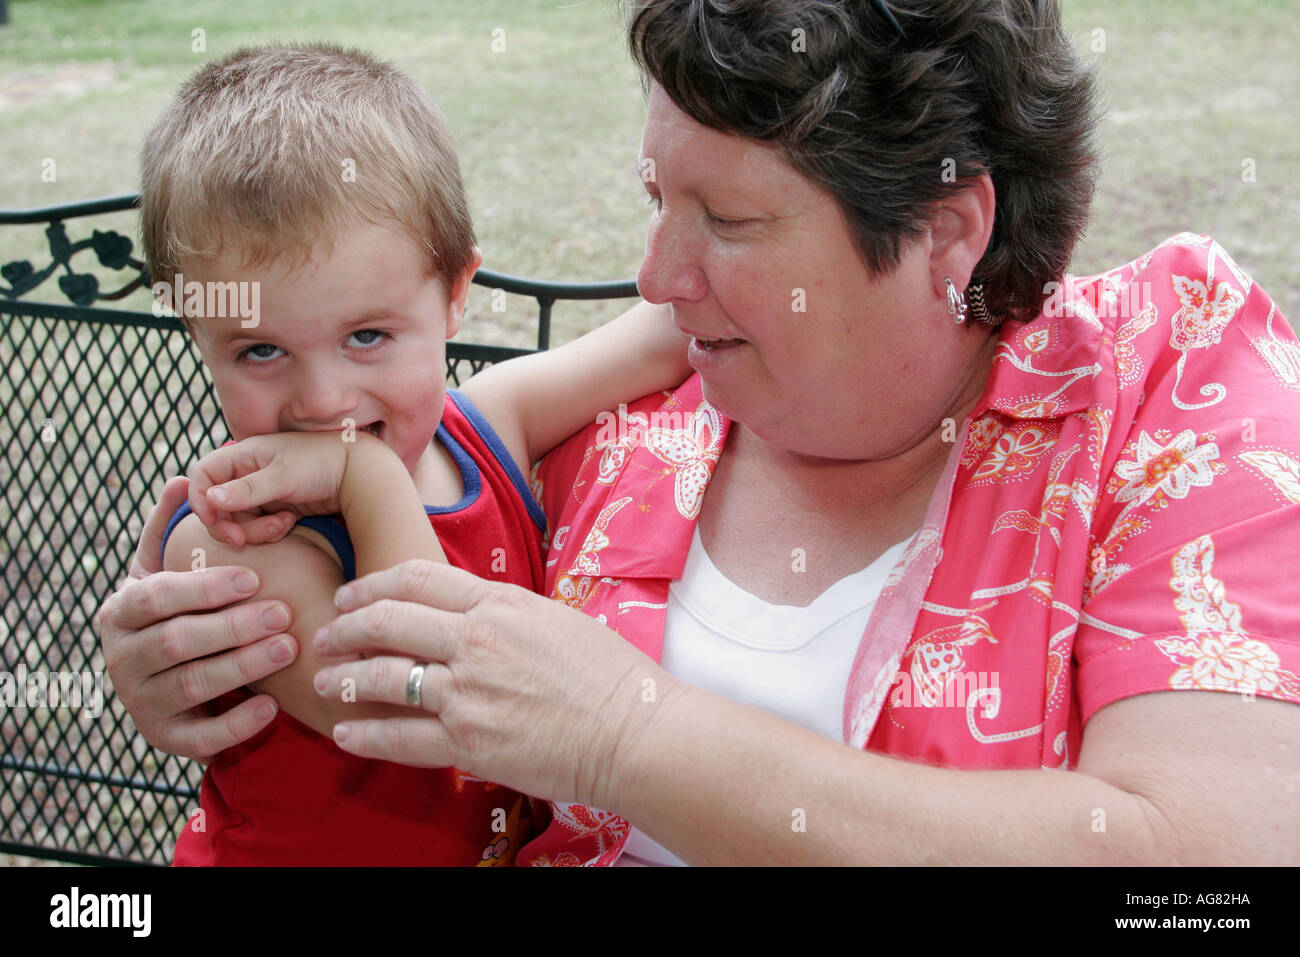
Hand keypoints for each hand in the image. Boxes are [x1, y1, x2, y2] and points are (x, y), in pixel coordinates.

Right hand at [94, 476, 299, 760]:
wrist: (164, 677)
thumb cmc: (175, 611)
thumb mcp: (164, 568)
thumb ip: (169, 527)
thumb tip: (183, 481)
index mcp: (119, 612)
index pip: (157, 596)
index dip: (205, 587)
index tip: (254, 577)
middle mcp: (121, 659)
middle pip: (177, 642)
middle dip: (233, 627)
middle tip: (284, 613)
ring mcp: (140, 702)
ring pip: (192, 685)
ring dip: (243, 666)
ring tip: (289, 647)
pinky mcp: (164, 738)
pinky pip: (199, 738)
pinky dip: (235, 725)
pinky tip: (272, 706)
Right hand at [188, 432, 358, 544]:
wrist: (359, 475)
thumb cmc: (322, 465)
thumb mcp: (285, 477)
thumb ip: (248, 490)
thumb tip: (211, 500)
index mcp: (243, 455)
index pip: (203, 477)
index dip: (201, 501)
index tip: (214, 522)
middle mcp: (248, 473)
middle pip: (218, 507)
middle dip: (232, 525)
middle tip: (246, 539)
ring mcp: (261, 492)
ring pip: (239, 521)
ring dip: (256, 531)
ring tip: (284, 524)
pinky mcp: (276, 507)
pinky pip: (259, 527)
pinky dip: (270, 531)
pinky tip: (291, 522)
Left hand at [311, 560, 669, 805]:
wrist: (635, 730)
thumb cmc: (610, 676)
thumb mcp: (555, 619)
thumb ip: (504, 614)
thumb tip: (468, 616)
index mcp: (500, 603)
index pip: (415, 579)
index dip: (372, 584)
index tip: (351, 594)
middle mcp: (476, 640)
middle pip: (387, 620)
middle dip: (345, 626)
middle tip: (326, 635)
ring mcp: (468, 691)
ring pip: (382, 676)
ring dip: (344, 678)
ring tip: (326, 683)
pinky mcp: (468, 741)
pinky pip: (398, 736)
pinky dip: (364, 735)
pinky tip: (345, 733)